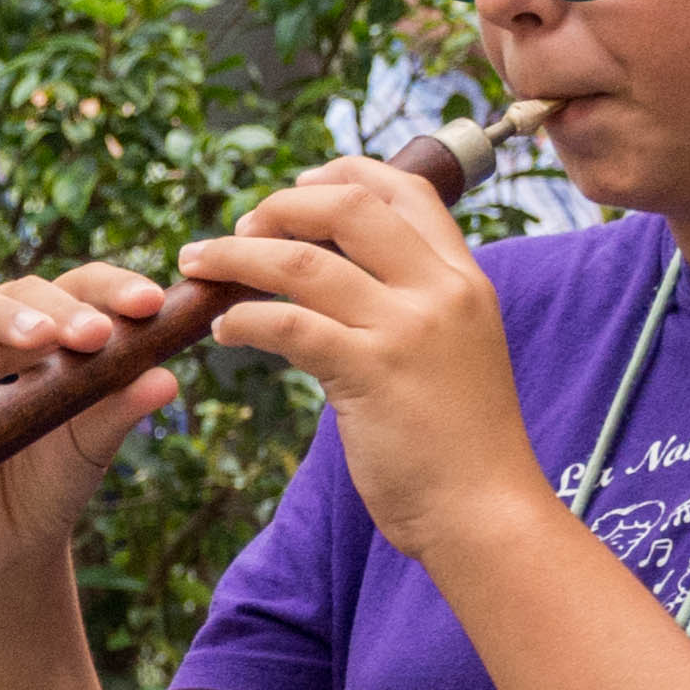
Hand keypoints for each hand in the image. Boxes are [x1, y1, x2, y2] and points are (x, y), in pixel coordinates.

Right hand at [0, 264, 190, 591]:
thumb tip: (167, 379)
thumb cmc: (53, 476)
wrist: (7, 544)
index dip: (112, 287)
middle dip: (61, 306)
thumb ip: (122, 407)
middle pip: (20, 289)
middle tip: (96, 334)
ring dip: (0, 318)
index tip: (150, 305)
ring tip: (38, 335)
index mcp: (51, 331)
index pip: (79, 286)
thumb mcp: (94, 442)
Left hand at [176, 161, 552, 563]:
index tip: (297, 187)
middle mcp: (440, 291)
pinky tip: (223, 331)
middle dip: (281, 204)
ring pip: (304, 261)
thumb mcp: (456, 354)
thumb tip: (346, 286)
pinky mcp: (371, 374)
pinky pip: (288, 325)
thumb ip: (414, 310)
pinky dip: (244, 319)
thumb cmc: (464, 448)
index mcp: (464, 279)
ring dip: (237, 255)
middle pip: (350, 205)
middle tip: (239, 228)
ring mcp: (406, 329)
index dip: (343, 174)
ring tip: (200, 264)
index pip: (407, 189)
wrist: (489, 515)